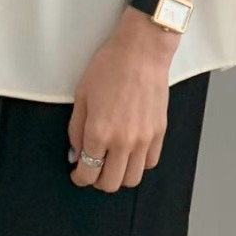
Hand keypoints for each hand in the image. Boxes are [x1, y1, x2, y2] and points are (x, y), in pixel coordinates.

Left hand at [67, 6, 179, 192]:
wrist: (141, 52)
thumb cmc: (110, 67)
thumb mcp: (81, 95)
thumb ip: (76, 130)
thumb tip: (76, 153)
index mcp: (99, 132)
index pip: (88, 173)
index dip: (79, 178)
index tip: (78, 174)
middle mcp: (123, 142)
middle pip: (110, 183)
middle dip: (97, 181)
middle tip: (93, 168)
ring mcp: (144, 139)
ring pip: (132, 179)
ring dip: (119, 176)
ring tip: (112, 162)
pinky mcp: (159, 133)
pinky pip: (149, 163)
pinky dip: (138, 164)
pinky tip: (130, 152)